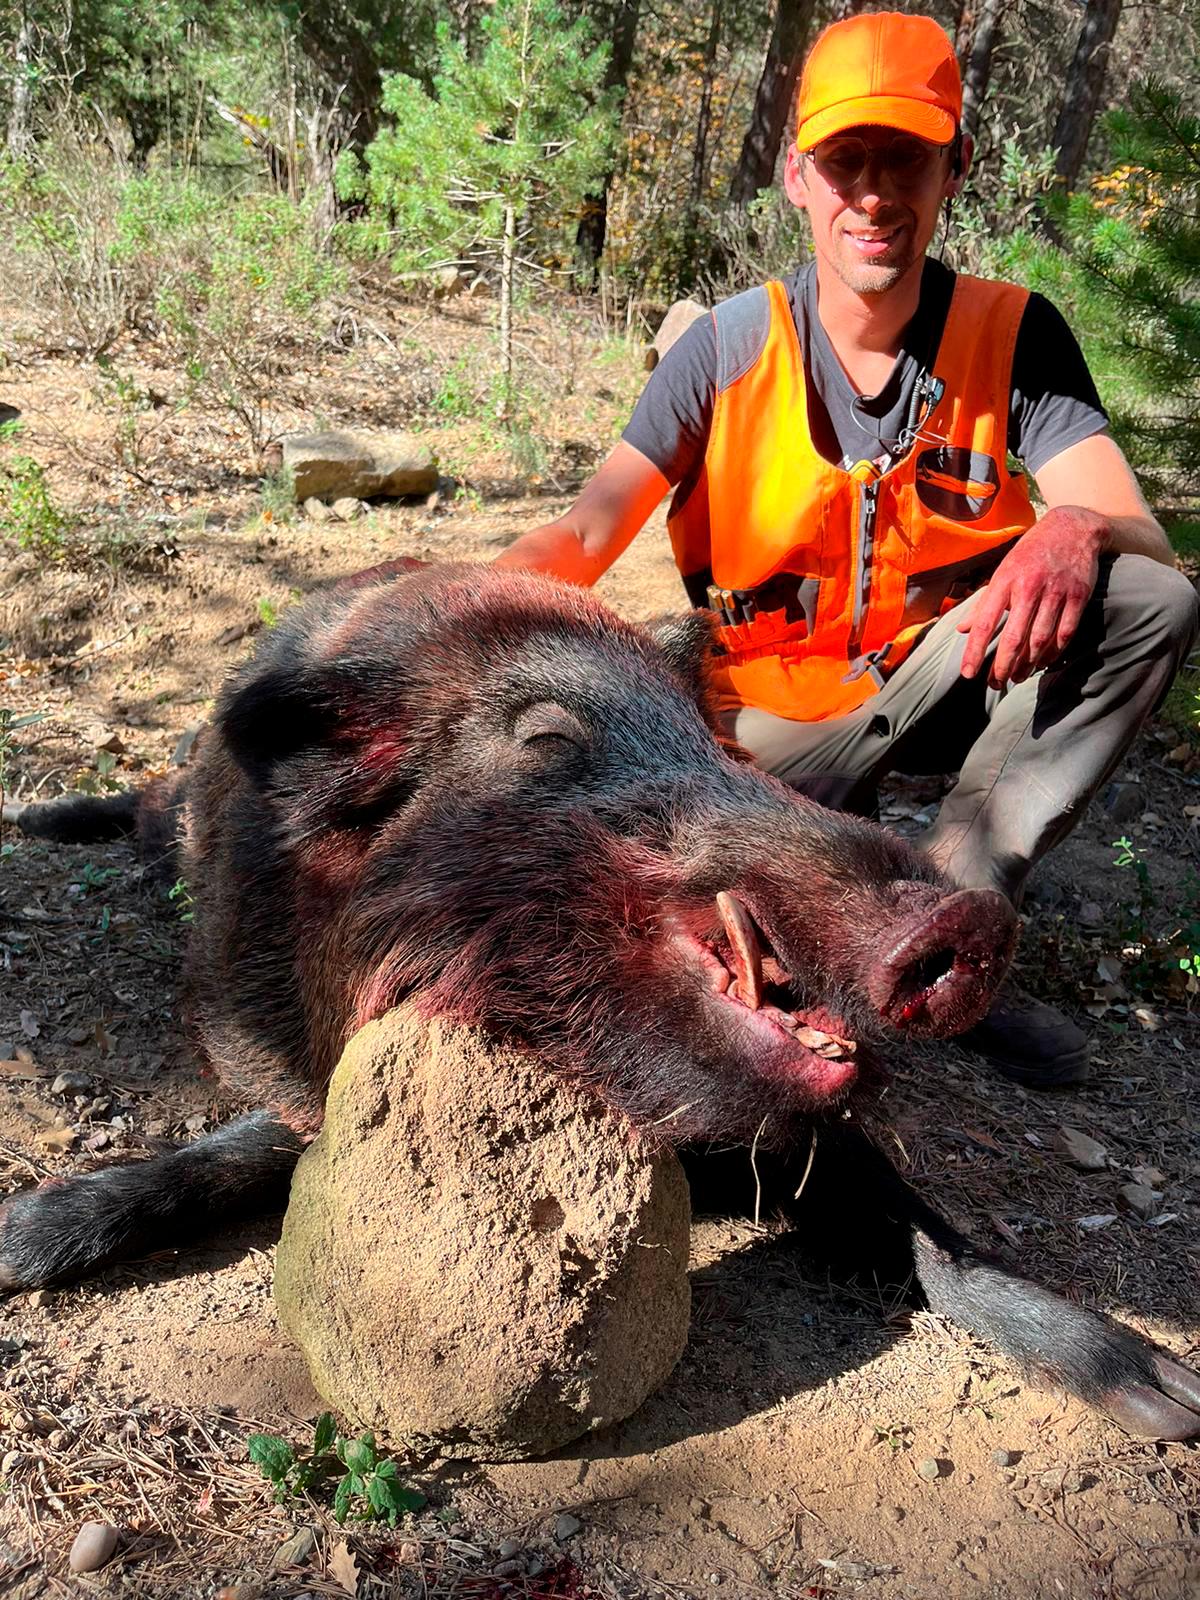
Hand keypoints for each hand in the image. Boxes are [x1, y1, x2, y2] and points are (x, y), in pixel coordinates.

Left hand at [958, 506, 1107, 688]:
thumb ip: (983, 601)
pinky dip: (1053, 652)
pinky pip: (1065, 633)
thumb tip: (963, 629)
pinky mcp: (1078, 595)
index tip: (968, 674)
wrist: (1073, 527)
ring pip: (1039, 640)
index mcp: (1005, 580)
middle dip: (1003, 667)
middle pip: (1013, 638)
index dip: (975, 652)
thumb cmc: (1031, 552)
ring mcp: (1056, 592)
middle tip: (996, 684)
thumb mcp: (1002, 570)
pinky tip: (1043, 663)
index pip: (984, 623)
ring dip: (1027, 665)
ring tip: (1017, 678)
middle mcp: (1029, 587)